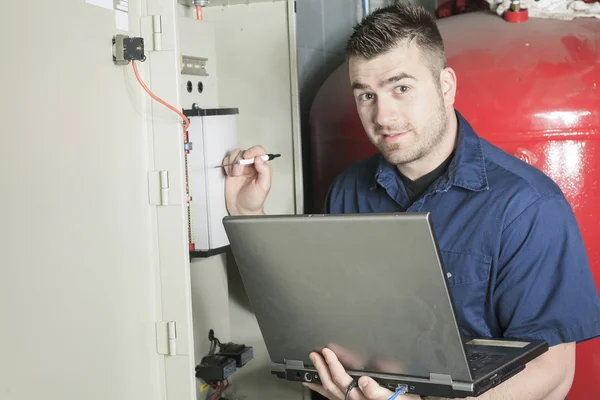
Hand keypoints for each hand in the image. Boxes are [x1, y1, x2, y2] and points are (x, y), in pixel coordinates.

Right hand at [223, 145, 271, 215]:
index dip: (253, 151)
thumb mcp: (264, 187)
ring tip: (234, 175)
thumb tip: (260, 159)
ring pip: (235, 155)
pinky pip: (227, 161)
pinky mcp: (231, 170)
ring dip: (233, 164)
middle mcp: (251, 165)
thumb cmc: (254, 200)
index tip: (247, 156)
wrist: (242, 209)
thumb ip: (265, 171)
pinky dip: (227, 166)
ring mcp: (241, 167)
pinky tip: (230, 175)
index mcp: (262, 167)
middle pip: (244, 152)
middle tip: (238, 173)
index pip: (259, 151)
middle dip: (239, 161)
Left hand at [304, 348, 421, 399]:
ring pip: (330, 392)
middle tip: (314, 354)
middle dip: (321, 368)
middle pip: (332, 386)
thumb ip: (378, 392)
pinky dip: (323, 389)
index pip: (342, 380)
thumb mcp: (397, 395)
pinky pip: (332, 397)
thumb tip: (364, 382)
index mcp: (363, 397)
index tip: (327, 352)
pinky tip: (318, 383)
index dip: (333, 365)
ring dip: (319, 377)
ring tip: (312, 365)